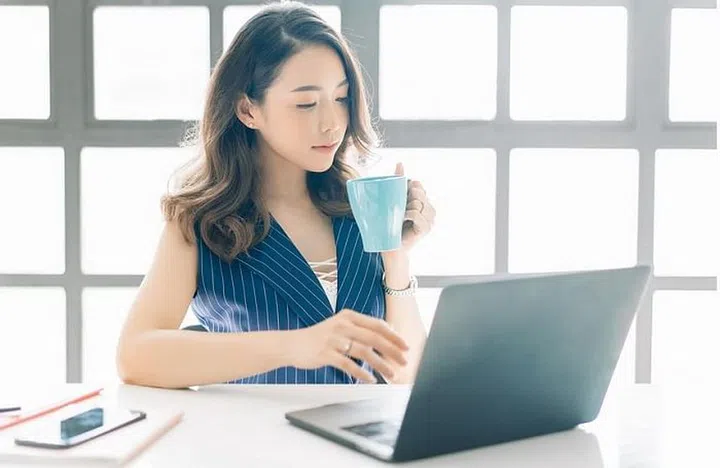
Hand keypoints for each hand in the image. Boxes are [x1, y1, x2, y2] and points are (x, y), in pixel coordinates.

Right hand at [290, 309, 408, 382]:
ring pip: (364, 352)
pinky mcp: (325, 353)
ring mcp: (333, 339)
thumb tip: (390, 329)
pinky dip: (361, 373)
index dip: (393, 336)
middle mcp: (342, 325)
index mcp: (348, 316)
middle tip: (403, 361)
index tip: (405, 346)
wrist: (292, 344)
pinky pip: (348, 364)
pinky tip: (370, 379)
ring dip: (380, 364)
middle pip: (374, 338)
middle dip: (392, 351)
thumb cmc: (320, 337)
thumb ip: (363, 327)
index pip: (377, 324)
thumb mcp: (341, 326)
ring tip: (391, 374)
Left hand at [394, 162, 435, 250]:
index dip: (406, 188)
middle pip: (418, 191)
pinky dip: (408, 215)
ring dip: (405, 207)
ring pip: (418, 202)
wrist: (390, 246)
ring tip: (400, 216)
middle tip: (399, 209)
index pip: (418, 184)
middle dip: (406, 197)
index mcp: (423, 201)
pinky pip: (416, 213)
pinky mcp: (426, 228)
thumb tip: (400, 163)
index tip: (399, 197)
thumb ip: (398, 182)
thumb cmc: (390, 223)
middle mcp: (429, 209)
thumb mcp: (394, 200)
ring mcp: (430, 219)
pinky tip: (403, 219)